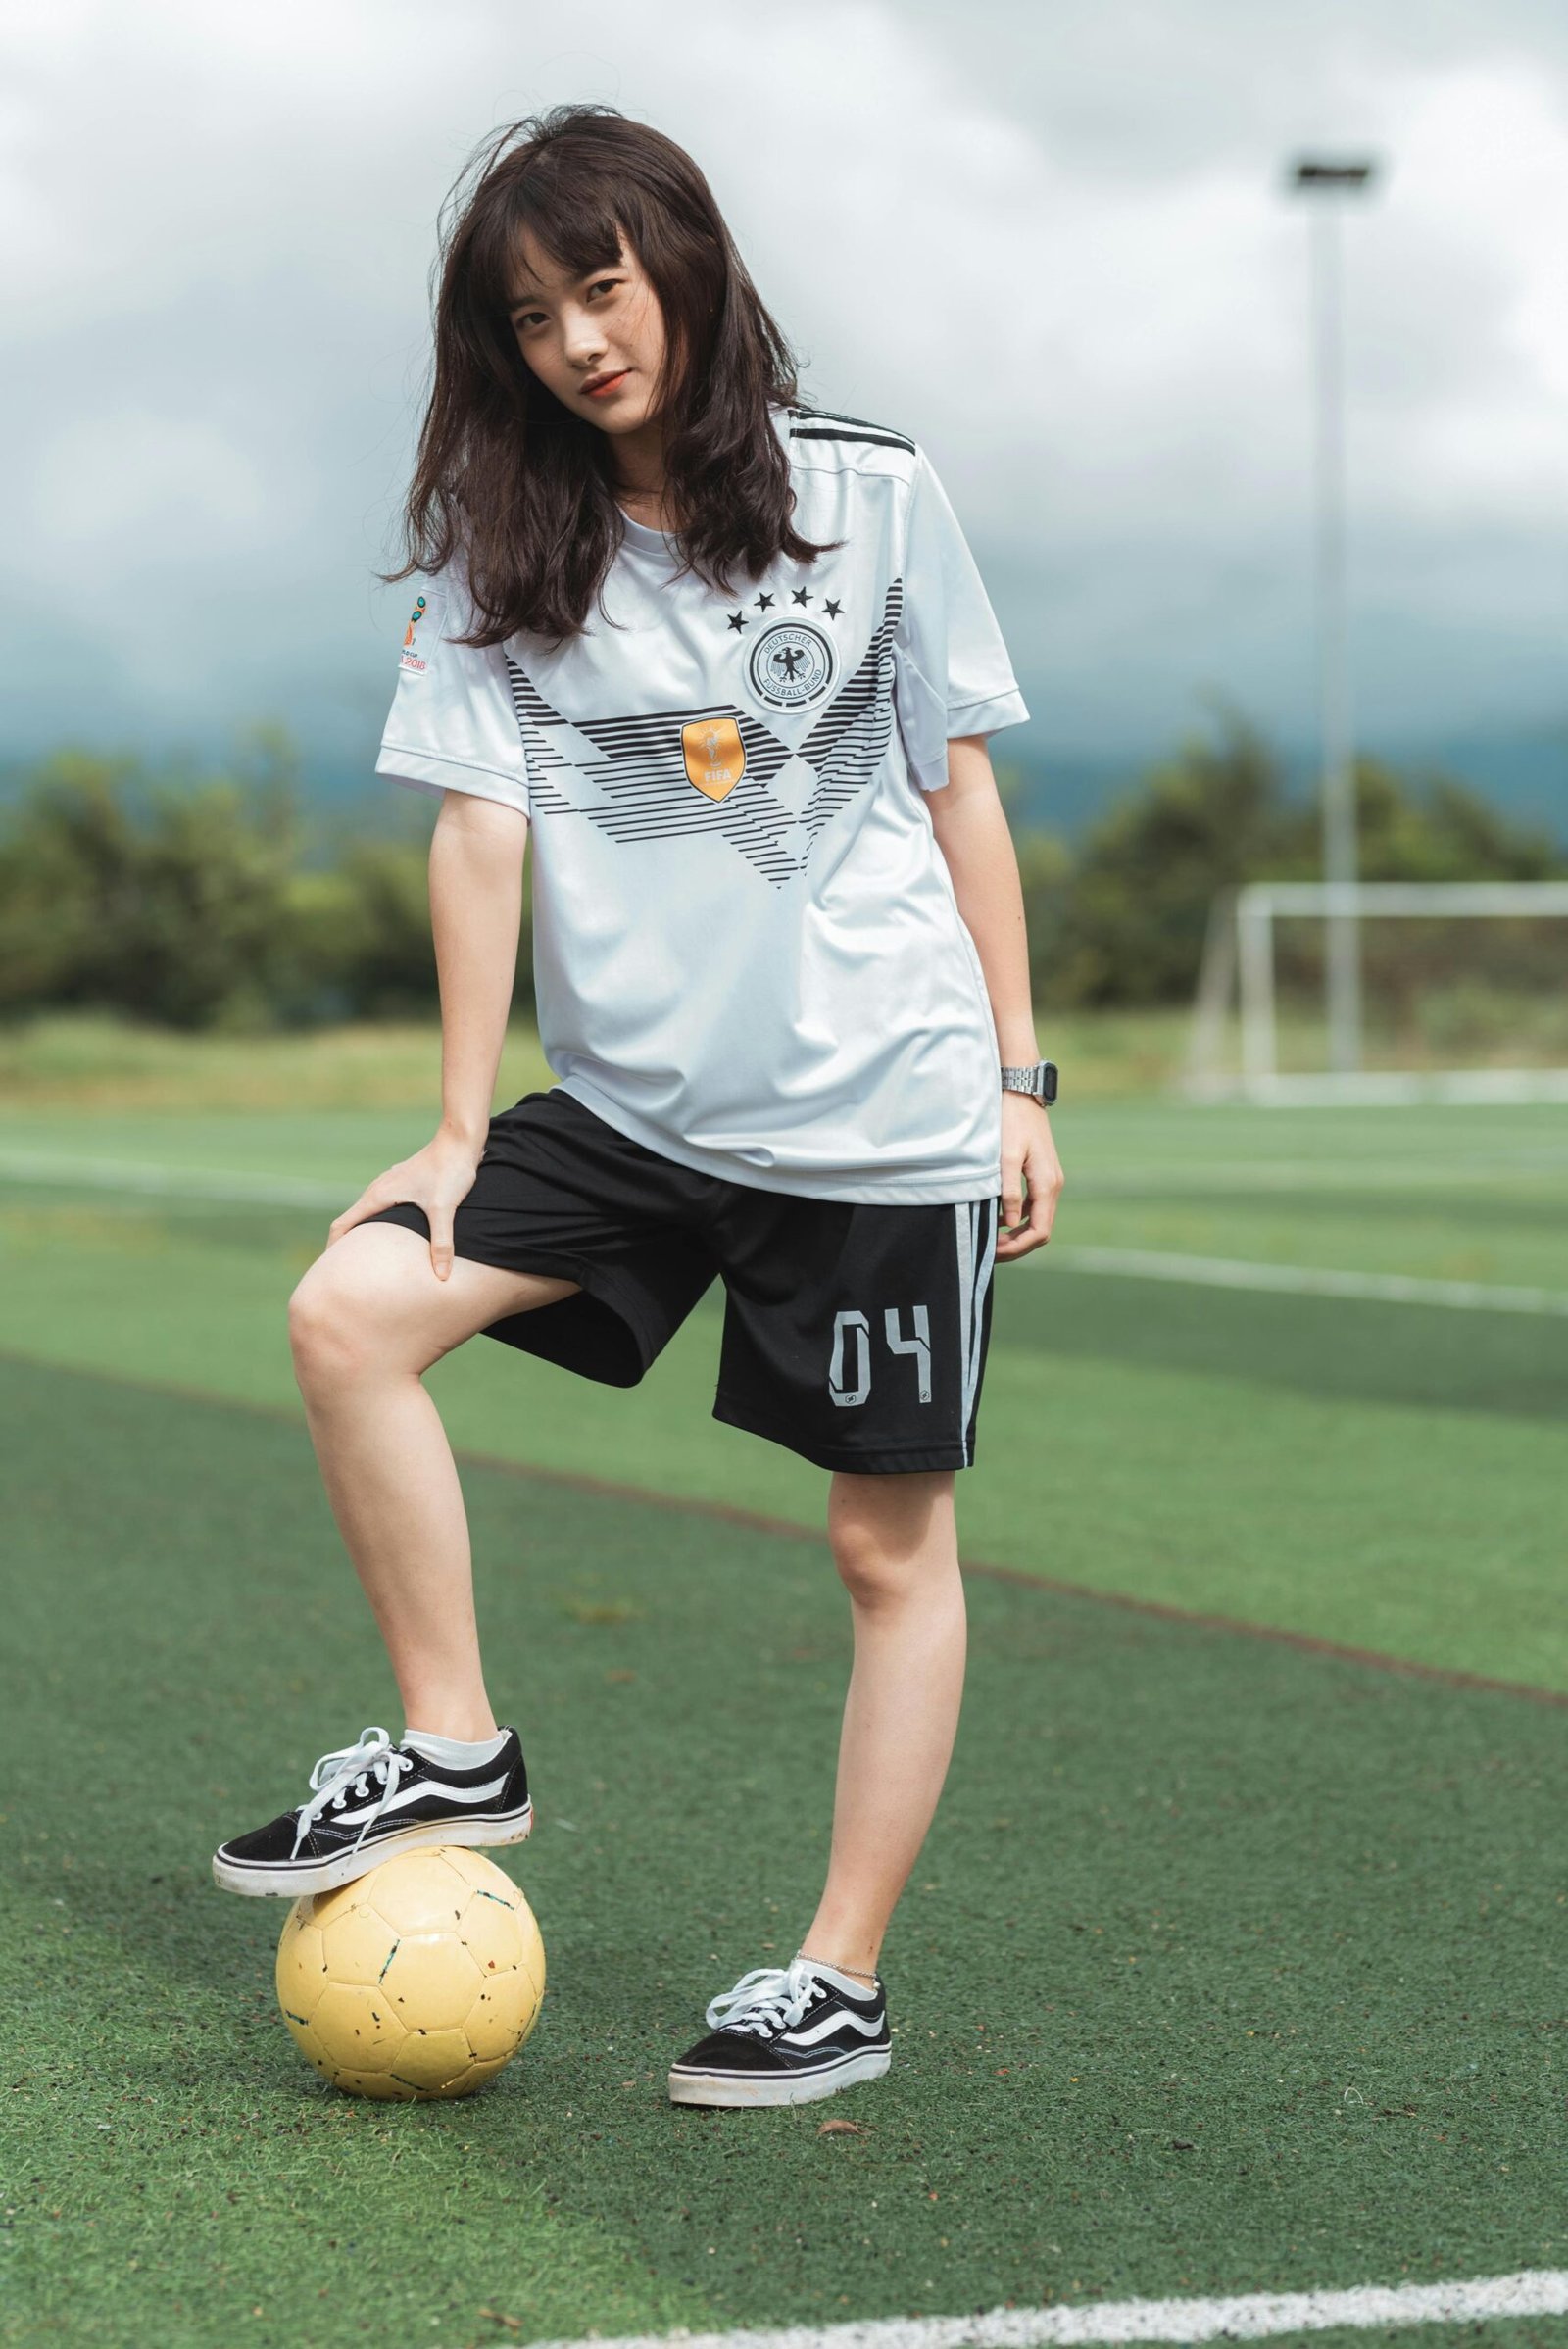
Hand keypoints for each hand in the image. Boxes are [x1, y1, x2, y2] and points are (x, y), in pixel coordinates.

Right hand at [326, 1126, 484, 1281]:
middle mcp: (378, 1189)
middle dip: (345, 1246)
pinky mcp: (403, 1183)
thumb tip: (442, 1277)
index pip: (342, 1225)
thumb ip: (441, 1244)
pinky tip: (394, 1235)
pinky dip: (379, 1223)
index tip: (330, 1270)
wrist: (460, 1141)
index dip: (333, 1250)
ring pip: (367, 1213)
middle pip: (351, 1221)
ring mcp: (389, 1184)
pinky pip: (381, 1207)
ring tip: (367, 1258)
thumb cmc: (450, 1171)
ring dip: (363, 1234)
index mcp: (378, 1196)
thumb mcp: (444, 1209)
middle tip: (346, 1272)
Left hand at [995, 1093, 1063, 1262]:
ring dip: (1016, 1234)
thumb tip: (1011, 1222)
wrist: (1021, 1093)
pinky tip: (997, 1218)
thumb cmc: (1011, 1122)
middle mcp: (1053, 1185)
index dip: (1018, 1247)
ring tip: (991, 1238)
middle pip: (1040, 1230)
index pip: (1040, 1231)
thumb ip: (1010, 1190)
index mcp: (1047, 1184)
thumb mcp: (1006, 1156)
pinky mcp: (1042, 1175)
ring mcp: (1050, 1180)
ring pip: (1037, 1220)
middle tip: (988, 1250)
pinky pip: (1034, 1207)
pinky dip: (1018, 1219)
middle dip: (1016, 1245)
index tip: (994, 1251)